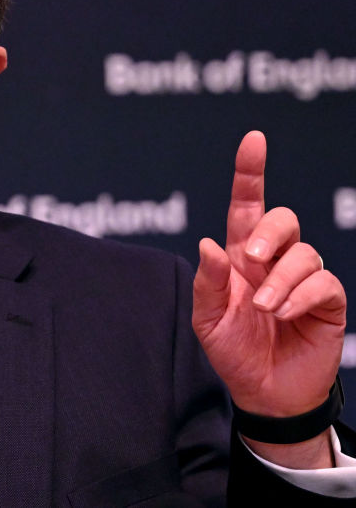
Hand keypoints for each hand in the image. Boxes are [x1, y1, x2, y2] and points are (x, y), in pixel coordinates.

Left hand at [193, 130, 344, 466]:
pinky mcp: (326, 301)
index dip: (250, 172)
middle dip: (269, 231)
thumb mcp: (207, 319)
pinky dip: (300, 295)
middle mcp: (273, 261)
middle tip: (251, 258)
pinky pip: (322, 282)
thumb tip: (209, 244)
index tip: (253, 140)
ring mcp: (302, 279)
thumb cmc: (234, 351)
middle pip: (282, 219)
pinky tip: (283, 314)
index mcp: (240, 257)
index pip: (246, 206)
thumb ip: (207, 283)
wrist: (264, 393)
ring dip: (280, 278)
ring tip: (263, 307)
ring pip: (303, 253)